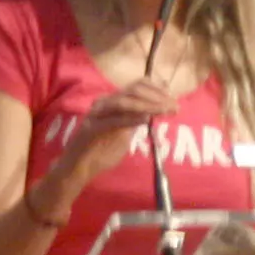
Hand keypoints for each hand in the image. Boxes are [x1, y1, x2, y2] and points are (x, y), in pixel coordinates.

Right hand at [38, 64, 195, 210]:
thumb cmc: (100, 152)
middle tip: (175, 107)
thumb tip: (153, 113)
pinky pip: (113, 120)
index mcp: (112, 102)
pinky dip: (131, 118)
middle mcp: (104, 103)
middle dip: (158, 96)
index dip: (157, 89)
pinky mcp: (91, 129)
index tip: (173, 99)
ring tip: (165, 111)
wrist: (78, 169)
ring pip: (124, 101)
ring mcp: (96, 114)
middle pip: (134, 90)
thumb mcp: (124, 135)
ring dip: (148, 105)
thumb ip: (135, 122)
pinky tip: (146, 119)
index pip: (137, 86)